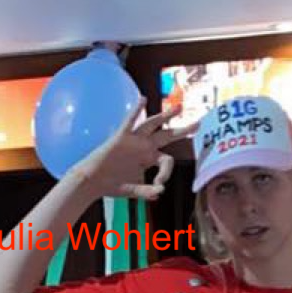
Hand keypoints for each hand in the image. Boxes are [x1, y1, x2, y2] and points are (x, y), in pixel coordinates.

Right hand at [72, 96, 186, 201]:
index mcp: (149, 158)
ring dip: (166, 116)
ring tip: (179, 108)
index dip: (166, 172)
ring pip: (153, 125)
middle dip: (183, 130)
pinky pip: (129, 122)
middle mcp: (144, 147)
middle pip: (168, 136)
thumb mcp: (133, 190)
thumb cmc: (112, 185)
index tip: (158, 184)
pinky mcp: (121, 137)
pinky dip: (135, 111)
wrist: (92, 182)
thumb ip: (147, 191)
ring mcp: (134, 141)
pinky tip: (143, 100)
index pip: (167, 161)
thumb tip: (159, 192)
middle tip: (198, 124)